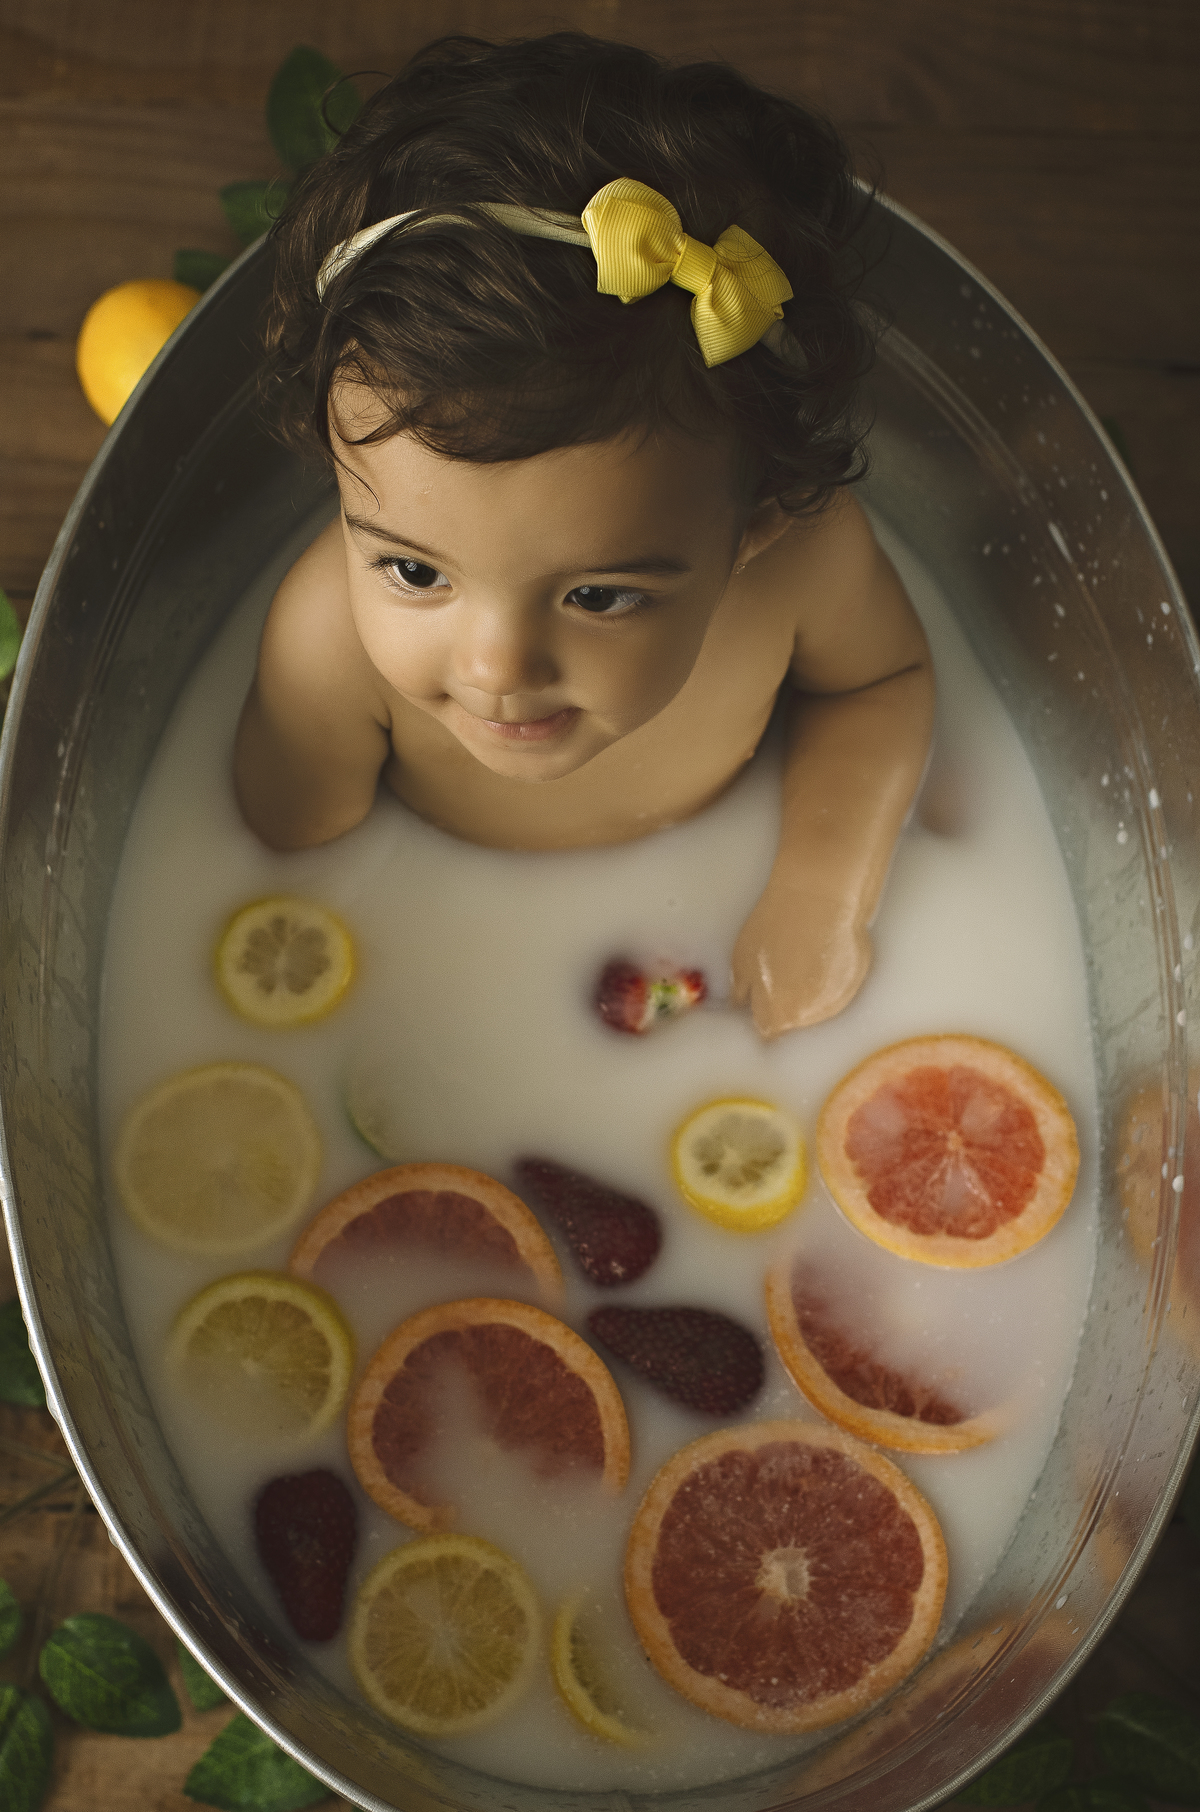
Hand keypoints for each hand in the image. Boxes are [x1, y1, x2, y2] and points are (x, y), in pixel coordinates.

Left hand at [730, 885, 871, 1039]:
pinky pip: (835, 991)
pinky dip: (827, 981)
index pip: (766, 1034)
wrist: (820, 900)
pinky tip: (820, 957)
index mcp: (777, 1014)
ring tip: (800, 962)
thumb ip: (742, 995)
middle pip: (792, 1022)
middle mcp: (808, 1016)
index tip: (759, 1009)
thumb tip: (741, 1010)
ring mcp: (836, 1000)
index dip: (761, 1019)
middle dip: (783, 1007)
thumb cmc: (777, 927)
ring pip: (815, 1008)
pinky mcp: (854, 984)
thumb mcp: (741, 960)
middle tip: (779, 976)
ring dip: (806, 995)